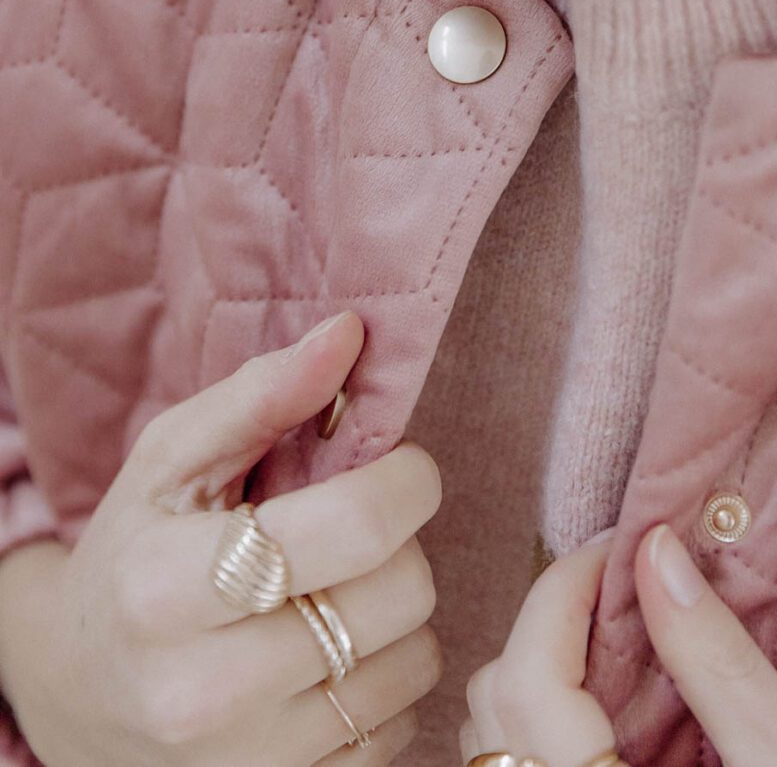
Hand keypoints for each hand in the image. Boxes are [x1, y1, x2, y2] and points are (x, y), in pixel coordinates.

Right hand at [0, 312, 442, 765]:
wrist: (78, 693)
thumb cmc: (134, 552)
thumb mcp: (170, 460)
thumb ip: (260, 394)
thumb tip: (348, 335)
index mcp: (168, 586)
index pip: (354, 526)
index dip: (406, 479)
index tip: (401, 467)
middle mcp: (204, 690)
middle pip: (399, 592)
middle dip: (401, 542)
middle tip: (357, 530)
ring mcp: (248, 762)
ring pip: (416, 659)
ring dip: (398, 612)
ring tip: (337, 591)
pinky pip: (403, 723)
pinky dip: (386, 676)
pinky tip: (331, 654)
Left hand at [463, 524, 776, 766]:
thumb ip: (713, 660)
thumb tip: (656, 553)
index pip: (526, 678)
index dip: (562, 589)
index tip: (617, 546)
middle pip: (495, 700)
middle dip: (551, 621)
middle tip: (622, 583)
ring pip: (493, 734)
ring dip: (541, 667)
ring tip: (619, 639)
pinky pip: (516, 764)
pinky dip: (545, 717)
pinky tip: (611, 702)